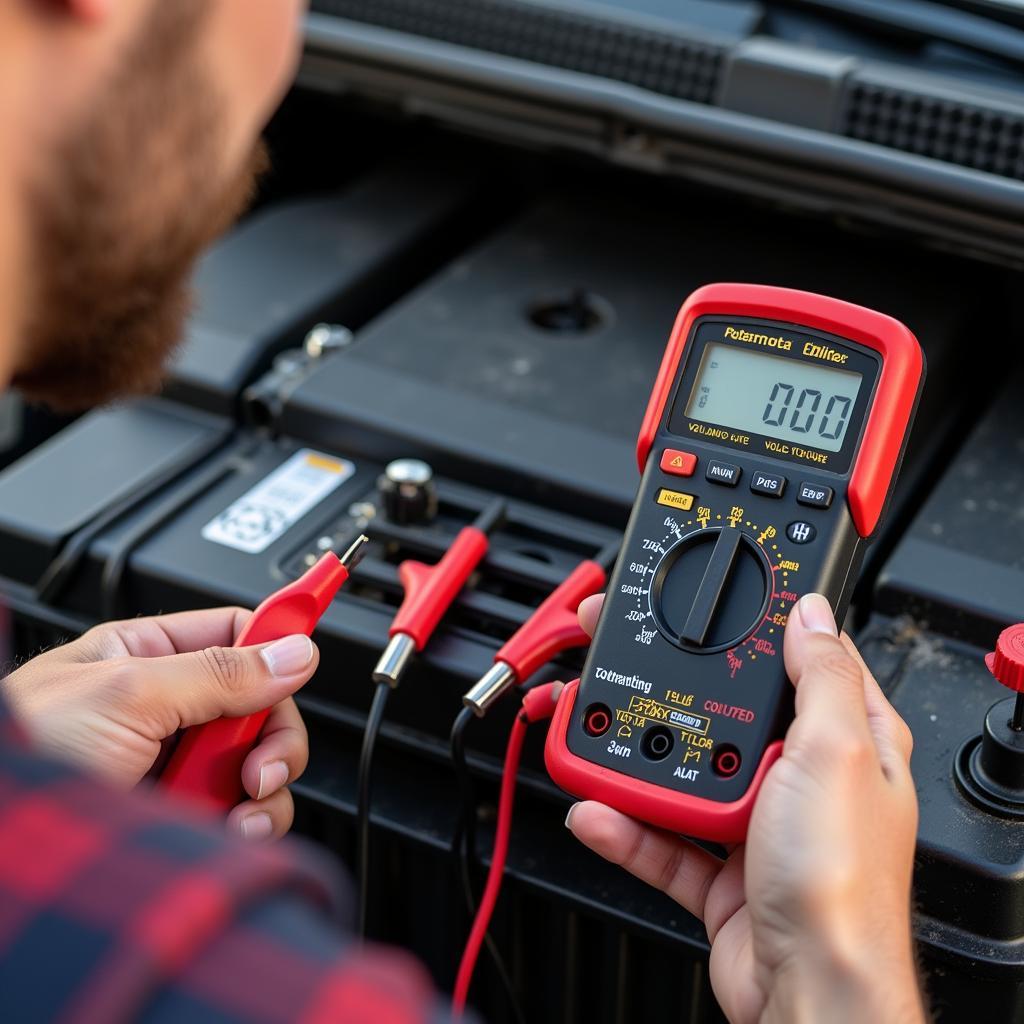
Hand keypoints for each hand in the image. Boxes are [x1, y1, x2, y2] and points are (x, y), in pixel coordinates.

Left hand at [2, 608, 317, 840]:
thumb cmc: (22, 753)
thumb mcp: (126, 695)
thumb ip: (217, 672)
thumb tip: (292, 652)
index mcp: (147, 658)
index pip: (236, 634)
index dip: (278, 636)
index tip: (315, 638)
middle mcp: (168, 709)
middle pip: (262, 704)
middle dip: (272, 735)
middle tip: (258, 760)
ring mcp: (176, 765)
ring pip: (259, 762)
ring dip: (265, 786)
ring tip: (239, 803)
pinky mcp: (185, 815)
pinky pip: (246, 810)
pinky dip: (252, 821)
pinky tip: (231, 827)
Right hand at [566, 593, 924, 1023]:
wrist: (812, 996)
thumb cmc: (845, 884)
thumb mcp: (835, 752)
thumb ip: (820, 678)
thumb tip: (809, 613)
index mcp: (844, 741)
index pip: (798, 663)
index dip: (754, 630)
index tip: (708, 607)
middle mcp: (801, 779)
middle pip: (724, 715)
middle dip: (669, 691)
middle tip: (618, 660)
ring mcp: (757, 825)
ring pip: (681, 774)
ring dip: (631, 762)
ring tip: (588, 734)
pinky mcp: (720, 873)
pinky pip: (659, 838)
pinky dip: (623, 827)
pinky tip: (595, 811)